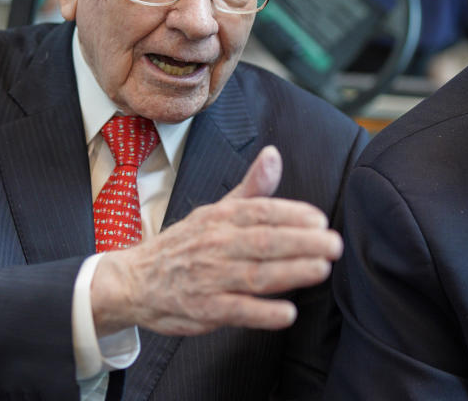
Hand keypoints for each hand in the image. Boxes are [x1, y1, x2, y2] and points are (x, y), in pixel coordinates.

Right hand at [90, 146, 342, 336]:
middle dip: (302, 243)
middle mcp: (216, 245)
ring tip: (322, 270)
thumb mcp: (215, 210)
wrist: (133, 280)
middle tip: (334, 245)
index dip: (292, 214)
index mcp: (221, 218)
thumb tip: (274, 154)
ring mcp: (209, 278)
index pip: (260, 212)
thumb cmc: (185, 244)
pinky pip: (236, 311)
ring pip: (255, 275)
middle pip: (264, 242)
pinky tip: (288, 313)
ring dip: (291, 272)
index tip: (320, 219)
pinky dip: (262, 313)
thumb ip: (251, 188)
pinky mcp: (204, 310)